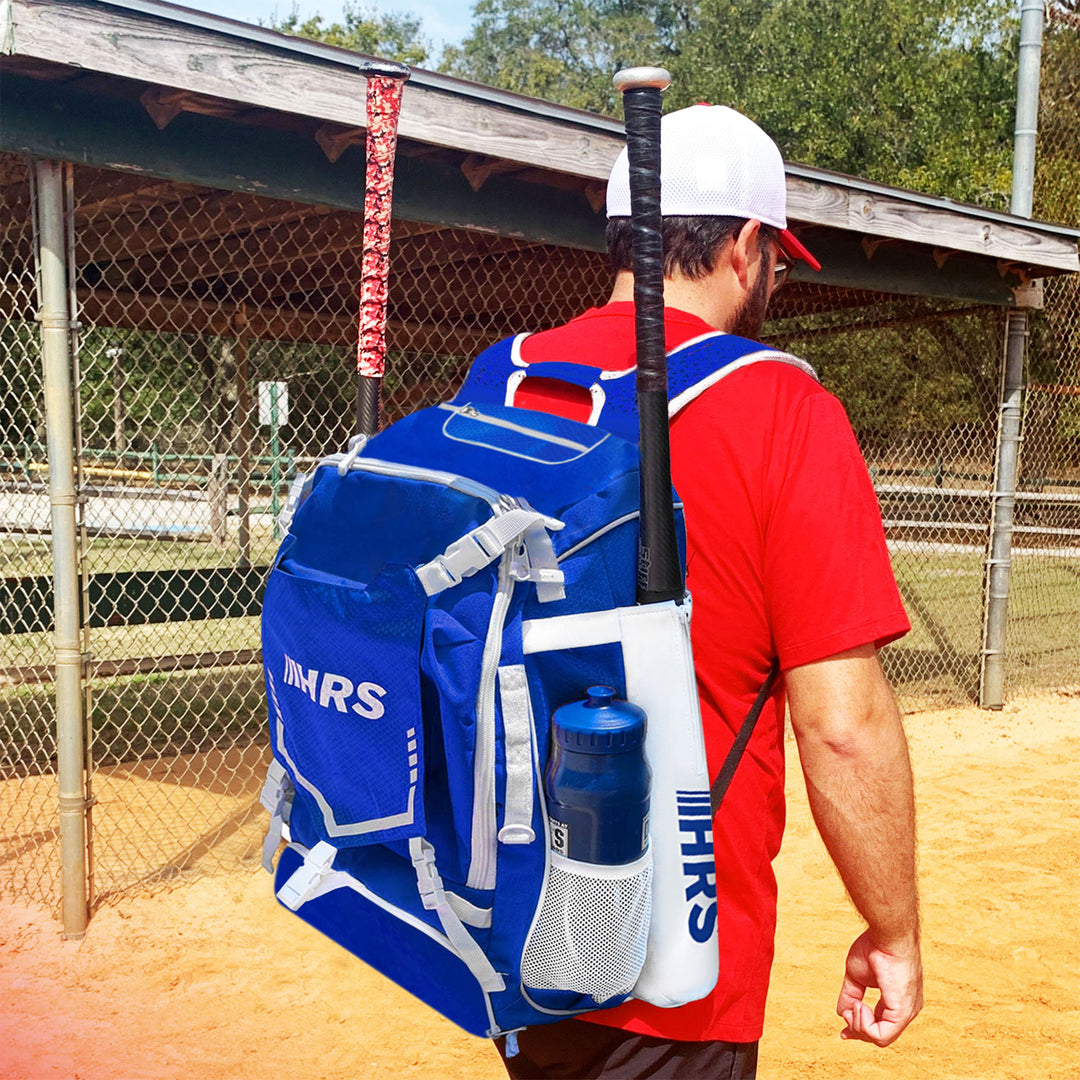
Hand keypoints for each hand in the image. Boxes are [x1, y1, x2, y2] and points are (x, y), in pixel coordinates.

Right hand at [836, 929, 922, 1046]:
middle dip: (857, 1029)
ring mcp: (906, 1012)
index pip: (880, 1026)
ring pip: (879, 1039)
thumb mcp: (857, 975)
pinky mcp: (902, 1012)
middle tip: (846, 1012)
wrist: (886, 936)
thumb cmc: (875, 947)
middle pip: (879, 1035)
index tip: (843, 1030)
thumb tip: (842, 1013)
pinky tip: (860, 1005)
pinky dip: (863, 1025)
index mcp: (898, 1000)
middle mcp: (906, 1010)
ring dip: (859, 1025)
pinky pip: (880, 1036)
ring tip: (856, 1003)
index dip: (859, 1029)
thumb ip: (850, 995)